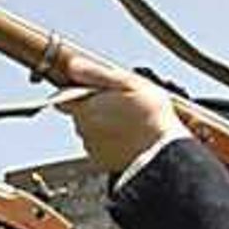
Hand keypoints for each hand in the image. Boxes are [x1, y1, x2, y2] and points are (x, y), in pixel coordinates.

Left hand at [64, 78, 182, 177]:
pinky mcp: (103, 162)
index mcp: (85, 109)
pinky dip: (112, 142)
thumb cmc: (150, 115)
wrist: (164, 152)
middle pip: (81, 114)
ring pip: (92, 131)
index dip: (79, 91)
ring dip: (104, 125)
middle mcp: (83, 130)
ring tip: (129, 122)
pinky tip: (129, 137)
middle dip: (96, 108)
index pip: (64, 98)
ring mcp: (93, 148)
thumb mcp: (128, 82)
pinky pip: (102, 147)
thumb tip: (74, 66)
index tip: (96, 90)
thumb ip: (96, 73)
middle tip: (121, 105)